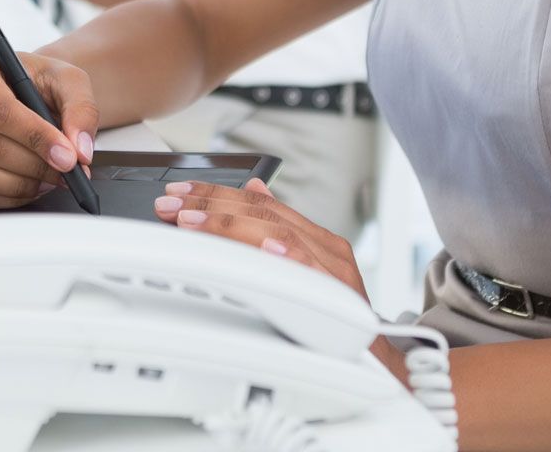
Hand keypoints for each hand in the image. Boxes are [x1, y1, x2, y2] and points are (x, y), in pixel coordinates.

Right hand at [0, 50, 99, 207]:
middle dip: (32, 165)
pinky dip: (4, 198)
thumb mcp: (67, 81)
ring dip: (18, 185)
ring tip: (48, 180)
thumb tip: (78, 149)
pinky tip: (28, 186)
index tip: (67, 156)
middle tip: (65, 172)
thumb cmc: (38, 83)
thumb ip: (80, 109)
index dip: (35, 137)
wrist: (23, 92)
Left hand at [152, 178, 409, 381]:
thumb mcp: (308, 272)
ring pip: (280, 234)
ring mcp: (335, 273)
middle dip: (212, 205)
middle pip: (265, 213)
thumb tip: (252, 187)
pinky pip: (309, 272)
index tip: (179, 192)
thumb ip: (281, 231)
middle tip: (171, 206)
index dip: (217, 193)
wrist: (379, 364)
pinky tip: (259, 249)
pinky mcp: (342, 300)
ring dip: (231, 226)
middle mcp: (327, 249)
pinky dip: (285, 257)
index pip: (261, 202)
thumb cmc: (340, 323)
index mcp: (317, 239)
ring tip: (193, 223)